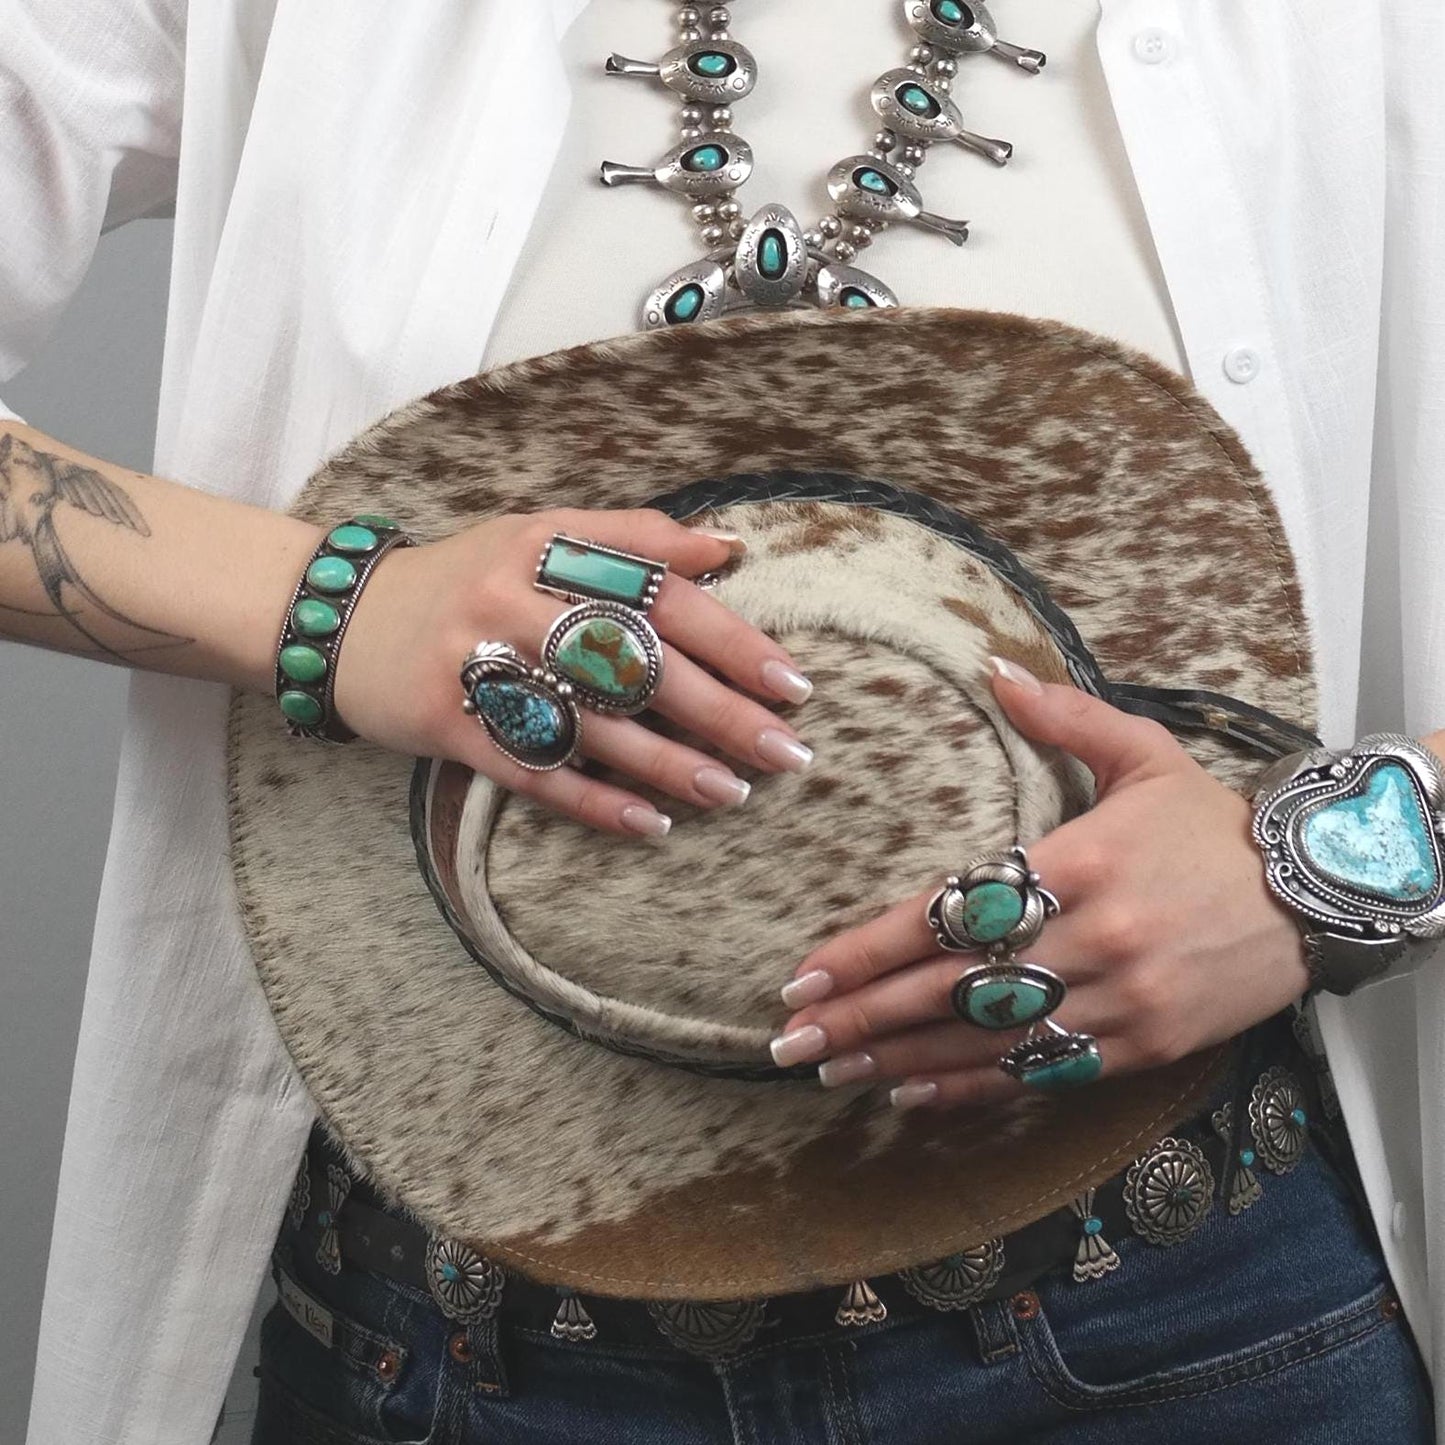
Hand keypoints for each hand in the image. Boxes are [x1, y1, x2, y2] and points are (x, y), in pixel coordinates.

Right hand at [333, 508, 813, 835]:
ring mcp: (474, 665)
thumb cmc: (466, 577)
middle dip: (719, 710)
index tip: (791, 682)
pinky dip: (596, 803)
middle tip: (787, 750)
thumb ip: (633, 537)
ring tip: (734, 792)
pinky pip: (534, 771)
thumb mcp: (537, 531)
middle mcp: (511, 600)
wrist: (340, 618)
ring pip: (589, 723)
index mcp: (544, 544)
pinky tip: (653, 825)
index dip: (730, 638)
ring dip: (669, 764)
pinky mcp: (447, 725)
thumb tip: (730, 548)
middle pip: (633, 661)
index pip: (656, 592)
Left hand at [771, 657, 1310, 1107]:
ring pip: (987, 1041)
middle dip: (862, 1016)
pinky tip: (913, 1095)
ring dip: (900, 1060)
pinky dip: (974, 1088)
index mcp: (1078, 859)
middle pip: (951, 988)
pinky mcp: (1143, 1046)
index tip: (806, 974)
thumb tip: (991, 668)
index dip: (868, 950)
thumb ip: (1061, 717)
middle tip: (789, 1040)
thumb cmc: (1214, 823)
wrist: (1321, 891)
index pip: (946, 912)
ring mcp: (1118, 1000)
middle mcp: (1091, 936)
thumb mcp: (1144, 753)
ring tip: (830, 1071)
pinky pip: (1043, 1073)